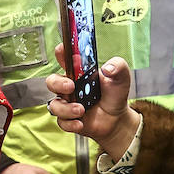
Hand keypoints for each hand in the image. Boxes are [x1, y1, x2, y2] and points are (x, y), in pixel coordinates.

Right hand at [46, 44, 140, 160]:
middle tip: (71, 86)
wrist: (117, 119)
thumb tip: (108, 68)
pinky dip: (70, 123)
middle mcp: (70, 87)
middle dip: (57, 83)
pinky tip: (80, 123)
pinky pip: (61, 121)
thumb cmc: (115, 94)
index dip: (61, 53)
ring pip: (55, 105)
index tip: (62, 50)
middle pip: (52, 81)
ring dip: (66, 108)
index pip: (66, 59)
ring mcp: (68, 103)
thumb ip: (118, 66)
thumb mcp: (121, 77)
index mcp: (79, 73)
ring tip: (81, 110)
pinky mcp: (69, 119)